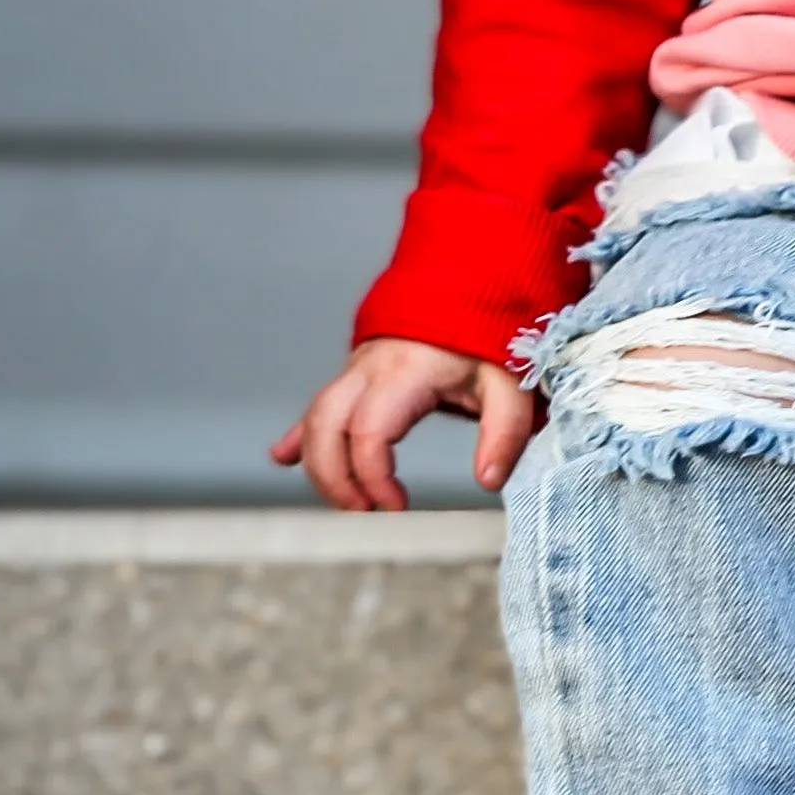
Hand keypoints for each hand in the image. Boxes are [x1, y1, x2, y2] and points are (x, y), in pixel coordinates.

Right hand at [276, 339, 535, 513]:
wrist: (469, 285)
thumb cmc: (488, 335)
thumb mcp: (510, 384)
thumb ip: (504, 433)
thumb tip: (487, 480)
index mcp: (406, 371)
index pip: (369, 432)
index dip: (374, 477)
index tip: (397, 506)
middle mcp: (369, 368)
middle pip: (326, 426)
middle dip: (334, 477)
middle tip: (364, 510)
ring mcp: (356, 368)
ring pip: (315, 418)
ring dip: (320, 465)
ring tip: (347, 500)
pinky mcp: (353, 373)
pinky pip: (317, 404)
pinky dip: (301, 435)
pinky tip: (285, 458)